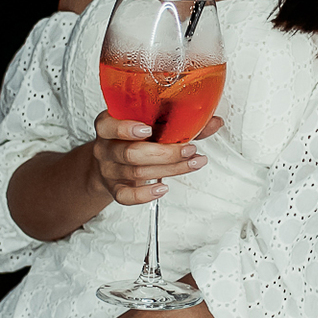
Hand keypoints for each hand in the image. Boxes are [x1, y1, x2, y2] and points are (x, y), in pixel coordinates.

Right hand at [89, 114, 225, 206]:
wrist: (110, 161)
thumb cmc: (132, 138)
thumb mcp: (148, 124)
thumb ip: (178, 121)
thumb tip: (213, 121)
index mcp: (108, 125)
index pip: (108, 126)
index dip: (126, 129)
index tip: (148, 130)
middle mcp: (105, 148)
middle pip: (131, 153)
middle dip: (164, 153)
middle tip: (189, 149)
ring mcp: (109, 170)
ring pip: (137, 173)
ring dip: (170, 169)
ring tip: (192, 163)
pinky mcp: (115, 189)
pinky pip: (127, 196)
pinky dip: (146, 194)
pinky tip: (163, 188)